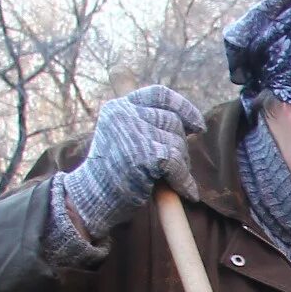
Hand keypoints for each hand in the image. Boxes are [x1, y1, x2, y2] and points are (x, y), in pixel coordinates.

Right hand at [56, 85, 203, 238]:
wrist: (93, 197)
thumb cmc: (112, 172)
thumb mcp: (123, 136)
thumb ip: (147, 124)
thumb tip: (190, 124)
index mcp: (119, 106)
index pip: (159, 94)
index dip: (183, 107)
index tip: (197, 126)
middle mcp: (125, 114)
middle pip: (172, 121)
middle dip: (180, 145)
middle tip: (177, 166)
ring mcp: (133, 132)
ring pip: (177, 143)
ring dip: (182, 165)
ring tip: (172, 179)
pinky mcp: (142, 155)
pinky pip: (177, 165)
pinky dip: (184, 181)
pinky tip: (186, 192)